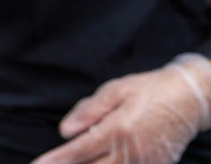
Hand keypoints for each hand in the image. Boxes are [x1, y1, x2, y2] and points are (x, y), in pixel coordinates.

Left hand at [32, 55, 210, 163]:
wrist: (189, 99)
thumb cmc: (148, 90)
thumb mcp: (115, 90)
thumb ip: (88, 111)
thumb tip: (65, 130)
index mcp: (118, 129)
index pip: (80, 151)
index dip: (56, 160)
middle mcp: (131, 152)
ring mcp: (145, 163)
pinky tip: (98, 163)